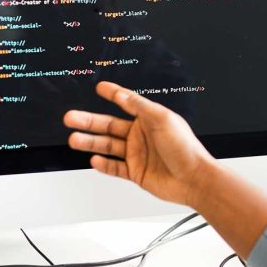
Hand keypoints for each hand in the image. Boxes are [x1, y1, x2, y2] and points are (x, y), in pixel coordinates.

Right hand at [63, 81, 216, 207]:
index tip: (100, 87)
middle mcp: (140, 136)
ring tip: (74, 139)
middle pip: (109, 126)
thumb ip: (140, 107)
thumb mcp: (163, 119)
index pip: (126, 103)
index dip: (113, 94)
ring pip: (107, 147)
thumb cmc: (185, 148)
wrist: (194, 179)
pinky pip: (114, 168)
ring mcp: (137, 154)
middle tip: (71, 117)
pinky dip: (104, 165)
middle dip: (89, 121)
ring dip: (90, 142)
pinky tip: (94, 160)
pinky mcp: (135, 172)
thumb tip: (123, 96)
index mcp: (148, 119)